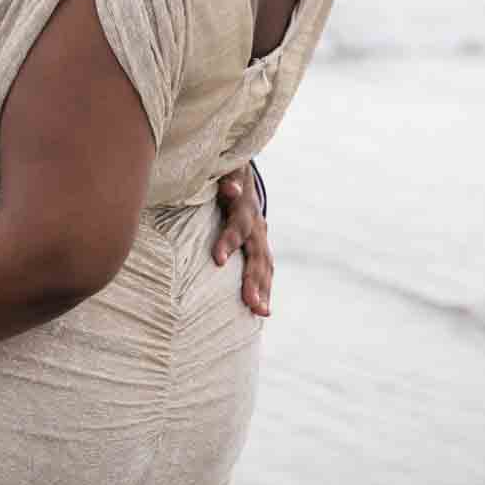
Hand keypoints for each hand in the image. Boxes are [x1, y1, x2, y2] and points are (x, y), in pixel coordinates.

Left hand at [214, 169, 272, 315]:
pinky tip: (262, 311)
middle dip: (253, 279)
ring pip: (264, 266)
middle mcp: (257, 225)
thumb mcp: (225, 172)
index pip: (237, 226)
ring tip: (260, 312)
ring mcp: (261, 238)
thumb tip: (231, 189)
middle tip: (250, 302)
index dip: (229, 242)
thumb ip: (228, 180)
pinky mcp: (260, 248)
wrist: (239, 174)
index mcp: (244, 207)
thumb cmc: (224, 175)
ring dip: (263, 290)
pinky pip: (265, 272)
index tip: (219, 261)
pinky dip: (265, 291)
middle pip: (257, 255)